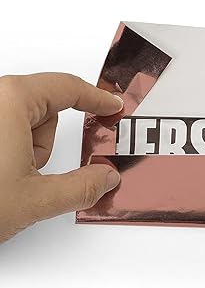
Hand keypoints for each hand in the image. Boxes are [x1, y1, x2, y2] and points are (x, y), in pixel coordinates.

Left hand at [0, 73, 122, 242]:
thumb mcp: (34, 200)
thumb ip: (83, 187)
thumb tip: (106, 177)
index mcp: (9, 102)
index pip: (67, 87)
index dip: (96, 98)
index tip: (112, 105)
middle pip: (44, 109)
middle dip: (44, 143)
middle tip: (31, 172)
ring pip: (23, 123)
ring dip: (27, 152)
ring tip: (6, 179)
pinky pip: (6, 130)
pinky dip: (11, 152)